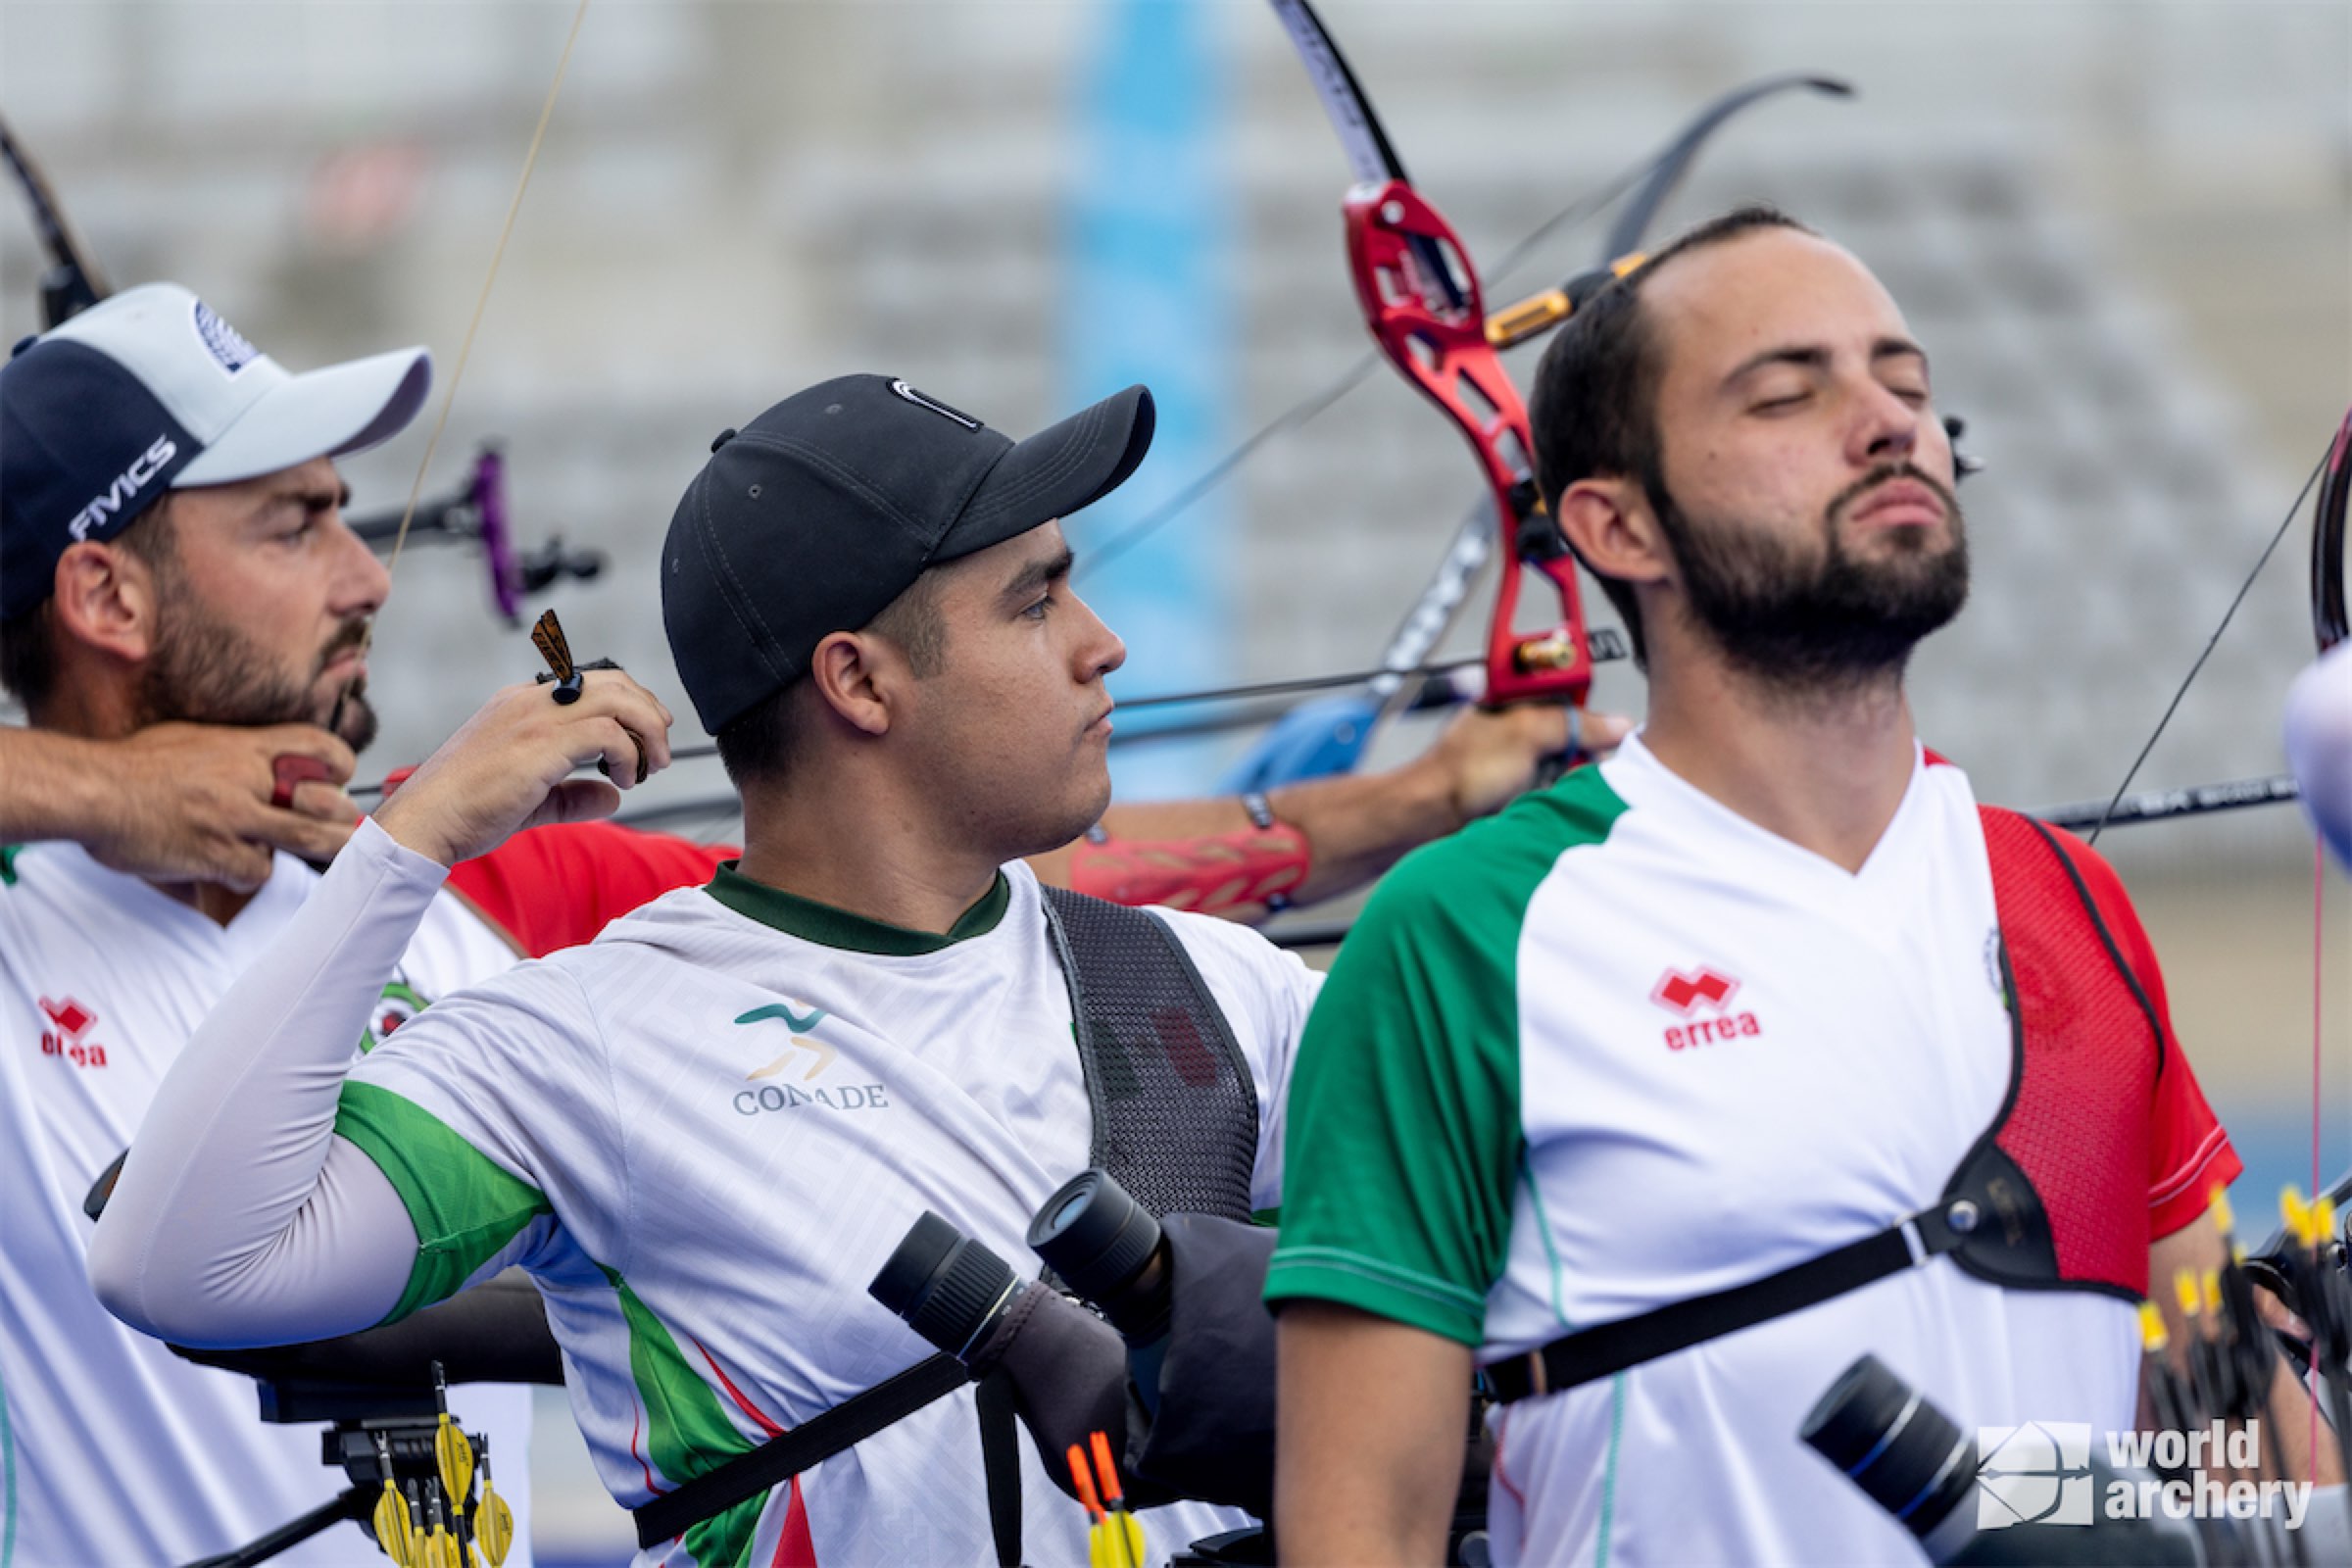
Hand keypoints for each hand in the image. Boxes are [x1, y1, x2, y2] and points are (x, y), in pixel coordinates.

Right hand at [86, 723, 360, 889]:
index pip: (315, 744)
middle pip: (325, 801)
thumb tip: (258, 766)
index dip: (338, 764)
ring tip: (328, 855)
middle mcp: (247, 778)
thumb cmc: (131, 768)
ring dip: (323, 851)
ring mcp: (235, 816)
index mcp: (243, 745)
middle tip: (350, 832)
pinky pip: (258, 871)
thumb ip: (232, 753)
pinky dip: (250, 874)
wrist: (91, 790)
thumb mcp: (192, 740)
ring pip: (306, 838)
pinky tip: (229, 868)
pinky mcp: (219, 851)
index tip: (341, 779)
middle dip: (344, 821)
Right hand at [373, 672, 673, 867]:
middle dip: (649, 712)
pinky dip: (628, 754)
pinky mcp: (540, 743)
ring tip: (651, 766)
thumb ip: (572, 795)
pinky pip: (607, 732)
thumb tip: (611, 798)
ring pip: (617, 699)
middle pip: (613, 683)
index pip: (592, 684)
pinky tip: (624, 779)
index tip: (648, 736)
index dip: (631, 705)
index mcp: (521, 705)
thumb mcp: (531, 800)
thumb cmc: (463, 811)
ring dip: (647, 732)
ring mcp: (534, 717)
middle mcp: (529, 701)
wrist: (425, 822)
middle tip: (661, 749)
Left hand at [1429, 703, 1632, 822]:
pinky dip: (1555, 792)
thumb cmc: (1461, 772)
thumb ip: (1574, 725)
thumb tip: (1617, 726)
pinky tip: (1547, 799)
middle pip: (1572, 727)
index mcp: (1514, 694)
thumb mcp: (1527, 736)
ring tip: (1552, 783)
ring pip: (1565, 759)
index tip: (1604, 732)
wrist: (1431, 816)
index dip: (1589, 709)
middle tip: (1573, 761)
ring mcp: (1515, 753)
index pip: (1569, 689)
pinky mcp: (1515, 783)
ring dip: (1567, 774)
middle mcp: (1515, 720)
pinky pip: (1552, 784)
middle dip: (1580, 747)